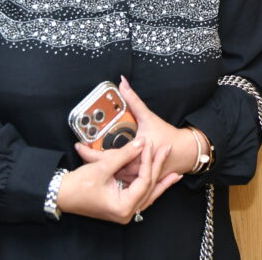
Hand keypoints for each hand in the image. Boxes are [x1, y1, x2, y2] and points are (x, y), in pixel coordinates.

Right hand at [57, 138, 179, 223]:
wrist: (61, 195)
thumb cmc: (78, 186)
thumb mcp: (103, 168)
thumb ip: (124, 155)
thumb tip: (140, 144)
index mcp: (123, 207)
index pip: (144, 181)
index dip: (147, 161)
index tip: (149, 144)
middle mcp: (126, 212)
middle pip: (150, 188)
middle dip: (159, 169)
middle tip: (167, 151)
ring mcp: (124, 210)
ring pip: (148, 193)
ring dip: (160, 180)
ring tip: (175, 172)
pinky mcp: (121, 204)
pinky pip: (140, 194)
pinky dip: (149, 185)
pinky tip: (159, 178)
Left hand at [76, 76, 198, 183]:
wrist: (183, 153)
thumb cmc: (166, 137)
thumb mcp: (148, 117)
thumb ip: (134, 100)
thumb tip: (123, 83)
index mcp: (131, 158)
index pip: (103, 159)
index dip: (87, 152)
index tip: (78, 144)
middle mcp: (130, 171)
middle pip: (103, 167)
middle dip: (89, 157)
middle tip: (79, 146)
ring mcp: (133, 177)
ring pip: (110, 173)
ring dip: (99, 164)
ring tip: (87, 152)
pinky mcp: (136, 179)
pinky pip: (118, 176)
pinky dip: (110, 168)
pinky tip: (103, 161)